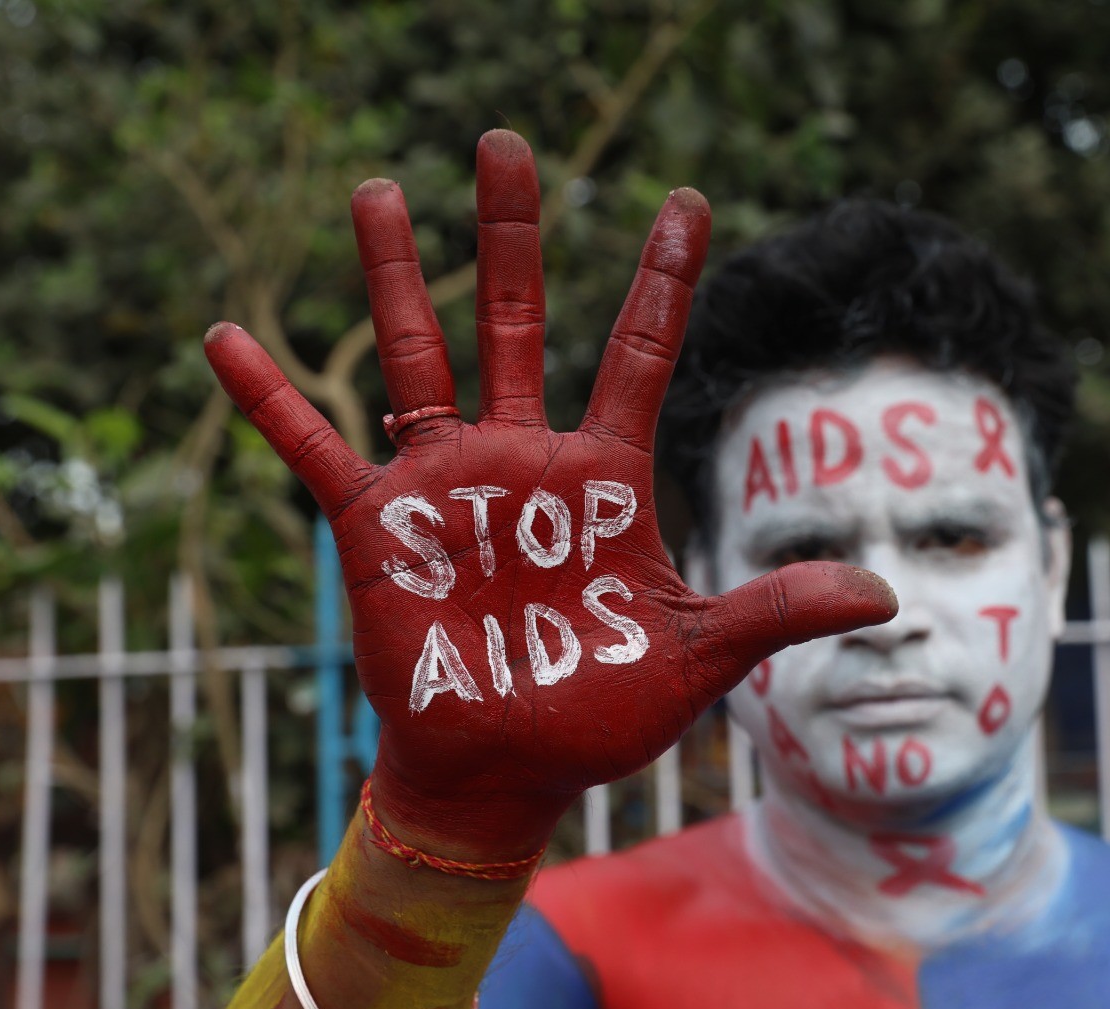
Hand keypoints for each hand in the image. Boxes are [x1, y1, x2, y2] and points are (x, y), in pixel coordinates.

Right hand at [202, 131, 895, 855]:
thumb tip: (883, 595)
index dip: (666, 279)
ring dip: (400, 277)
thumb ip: (773, 613)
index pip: (643, 354)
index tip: (690, 200)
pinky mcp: (378, 526)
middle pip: (521, 321)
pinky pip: (315, 449)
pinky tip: (225, 338)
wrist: (506, 766)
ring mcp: (448, 484)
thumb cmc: (600, 715)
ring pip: (420, 356)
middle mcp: (525, 459)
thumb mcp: (696, 658)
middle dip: (514, 234)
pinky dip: (272, 401)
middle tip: (506, 141)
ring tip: (380, 189)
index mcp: (605, 477)